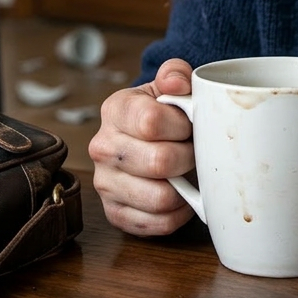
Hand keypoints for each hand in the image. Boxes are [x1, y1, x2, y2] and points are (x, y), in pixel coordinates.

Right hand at [89, 59, 195, 234]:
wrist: (149, 139)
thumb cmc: (165, 111)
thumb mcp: (171, 84)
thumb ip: (176, 73)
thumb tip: (176, 84)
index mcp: (115, 109)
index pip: (151, 122)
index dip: (182, 125)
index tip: (190, 123)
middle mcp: (102, 147)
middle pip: (159, 162)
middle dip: (189, 156)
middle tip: (195, 150)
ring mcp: (105, 183)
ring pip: (160, 197)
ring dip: (185, 187)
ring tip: (187, 172)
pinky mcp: (115, 214)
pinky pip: (158, 223)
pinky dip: (179, 212)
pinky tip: (182, 194)